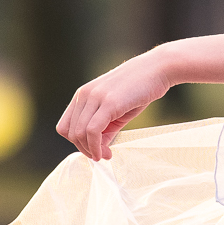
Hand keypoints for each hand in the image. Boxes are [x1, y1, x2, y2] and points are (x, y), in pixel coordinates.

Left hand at [56, 51, 172, 160]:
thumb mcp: (116, 110)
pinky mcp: (108, 103)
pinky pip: (92, 131)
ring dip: (91, 150)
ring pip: (79, 134)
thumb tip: (97, 149)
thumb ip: (104, 128)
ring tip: (106, 155)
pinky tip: (106, 153)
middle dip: (85, 149)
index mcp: (83, 94)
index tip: (94, 149)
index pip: (65, 126)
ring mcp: (95, 97)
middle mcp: (84, 94)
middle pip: (71, 133)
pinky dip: (96, 147)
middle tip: (102, 156)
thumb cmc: (139, 88)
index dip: (77, 143)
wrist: (158, 68)